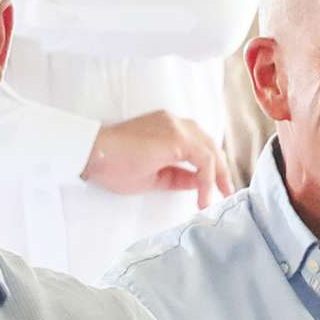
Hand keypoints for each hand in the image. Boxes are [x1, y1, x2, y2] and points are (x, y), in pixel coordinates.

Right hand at [81, 111, 232, 208]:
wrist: (92, 153)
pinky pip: (203, 158)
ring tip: (221, 195)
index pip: (198, 146)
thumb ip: (178, 176)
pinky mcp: (176, 137)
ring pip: (210, 150)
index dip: (210, 168)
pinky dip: (207, 178)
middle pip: (209, 145)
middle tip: (227, 192)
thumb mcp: (153, 176)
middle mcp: (175, 123)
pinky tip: (204, 196)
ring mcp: (176, 127)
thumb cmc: (112, 164)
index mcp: (168, 128)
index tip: (214, 188)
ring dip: (218, 174)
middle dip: (221, 170)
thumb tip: (199, 183)